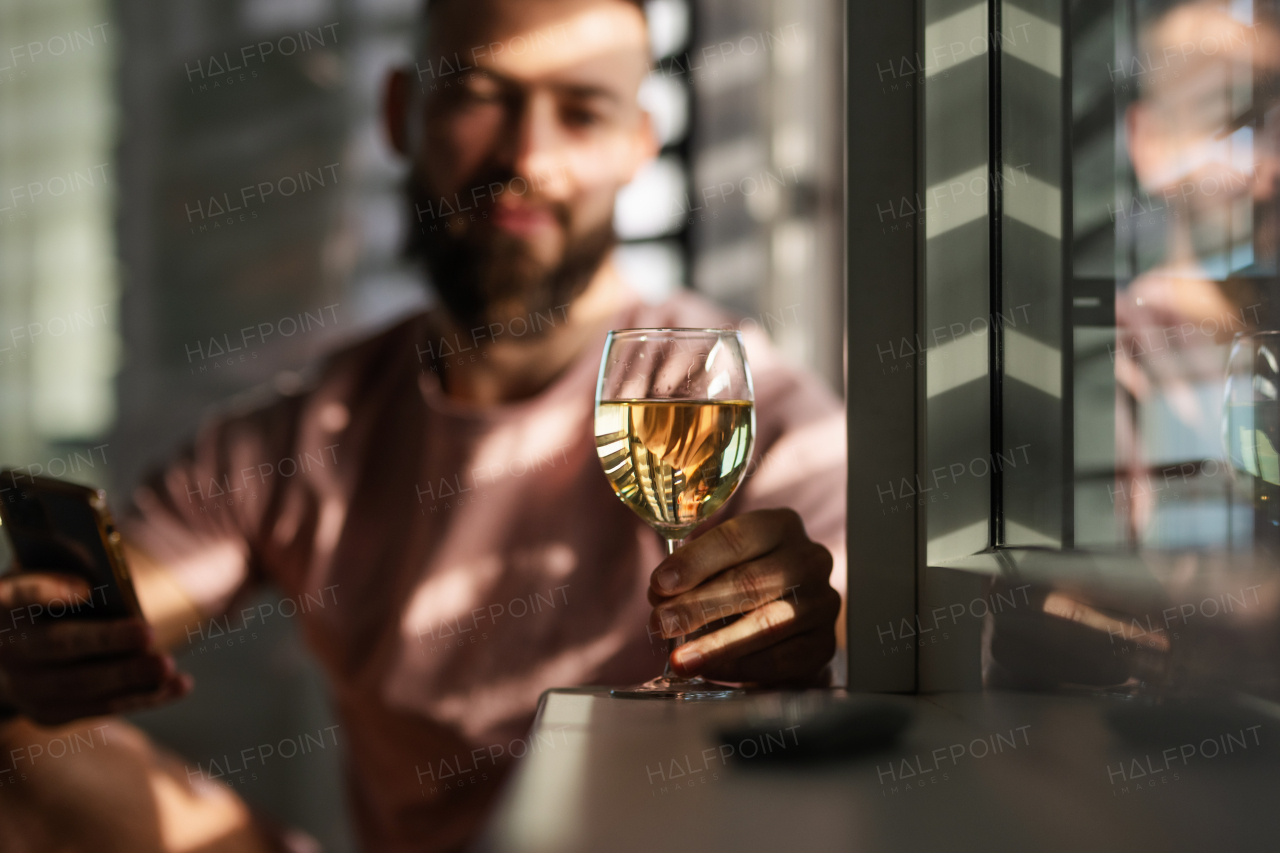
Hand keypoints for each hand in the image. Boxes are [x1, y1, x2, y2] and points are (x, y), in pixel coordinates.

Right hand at [0, 572, 190, 725]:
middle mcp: (7, 649)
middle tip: (147, 633)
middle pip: (57, 646)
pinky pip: (100, 707)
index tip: (85, 587)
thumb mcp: (46, 575)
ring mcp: (24, 686)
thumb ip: (70, 569)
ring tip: (167, 666)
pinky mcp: (49, 712)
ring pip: (80, 685)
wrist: (9, 654)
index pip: (19, 594)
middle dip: (104, 641)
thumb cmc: (44, 600)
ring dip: (128, 677)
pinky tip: (178, 684)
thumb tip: (110, 570)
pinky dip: (143, 696)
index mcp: (3, 604)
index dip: (46, 591)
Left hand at [648, 508, 840, 686]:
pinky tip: (711, 671)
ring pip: (766, 624)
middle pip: (749, 582)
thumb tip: (661, 596)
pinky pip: (781, 660)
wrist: (789, 615)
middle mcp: (809, 559)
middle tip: (661, 623)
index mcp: (780, 526)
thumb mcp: (722, 561)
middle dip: (698, 606)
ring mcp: (822, 602)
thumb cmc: (746, 579)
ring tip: (681, 658)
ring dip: (716, 644)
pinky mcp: (824, 643)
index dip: (694, 562)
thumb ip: (694, 572)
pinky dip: (741, 667)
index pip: (735, 539)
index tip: (660, 584)